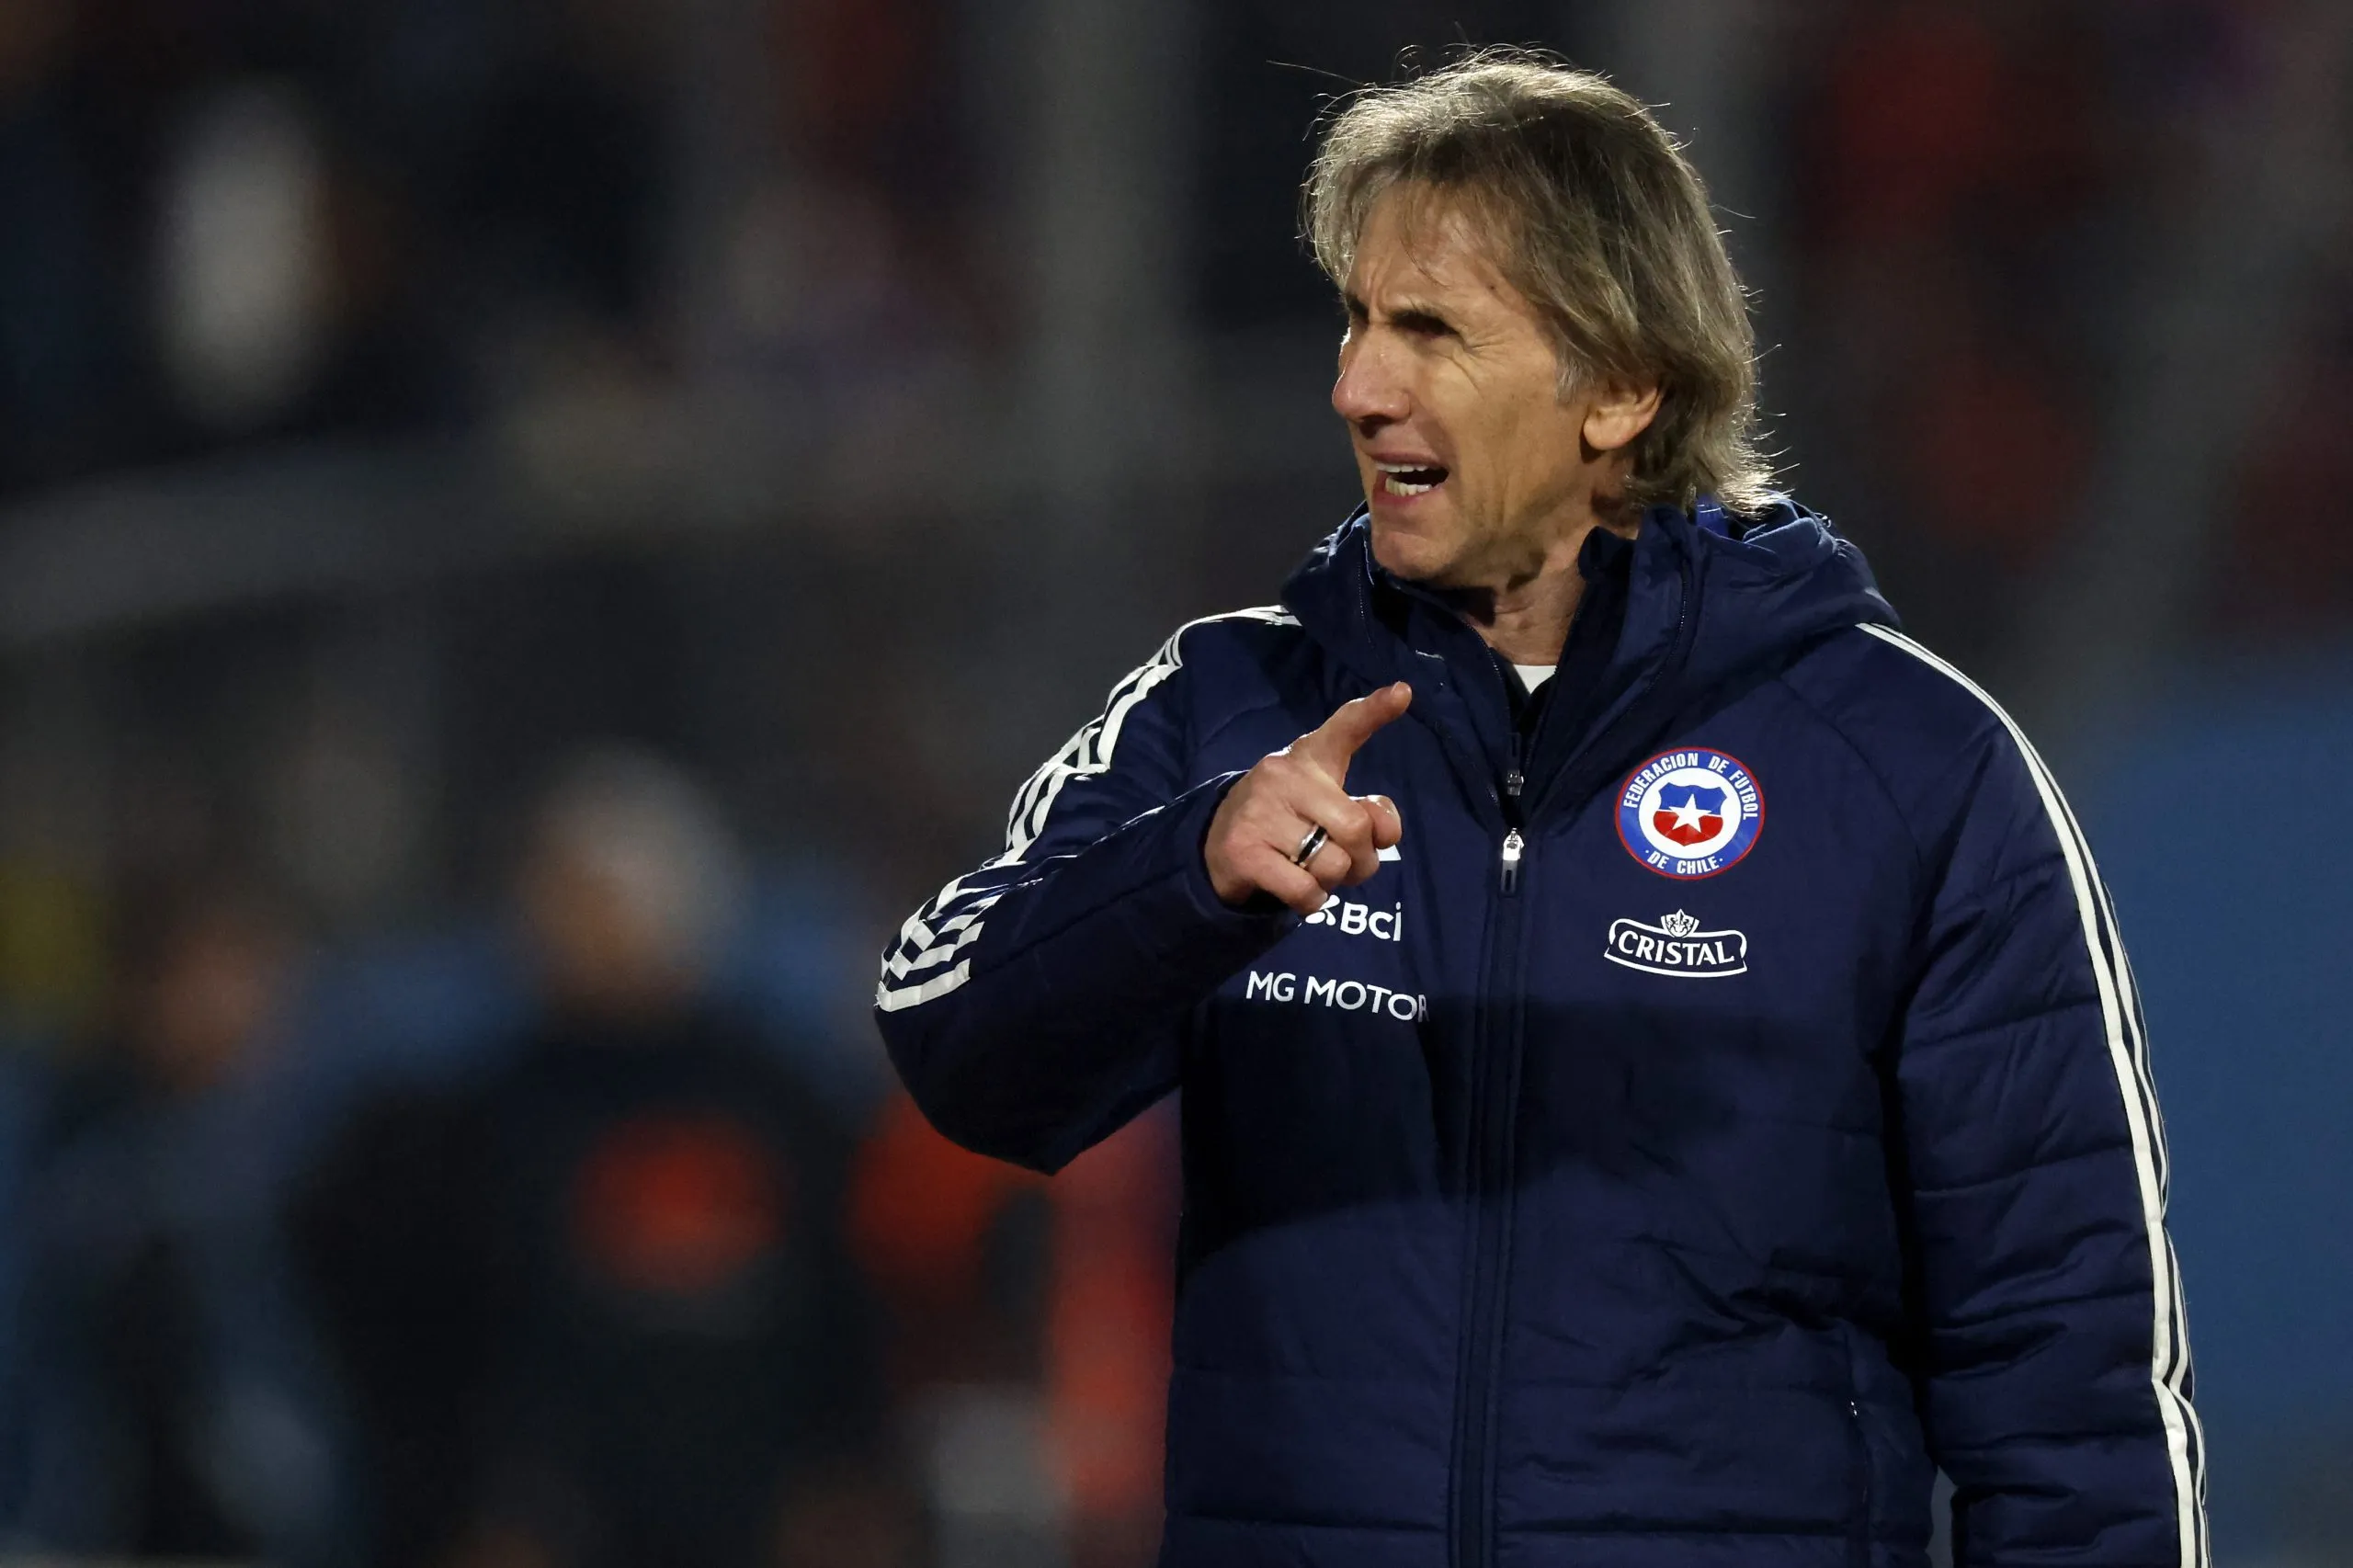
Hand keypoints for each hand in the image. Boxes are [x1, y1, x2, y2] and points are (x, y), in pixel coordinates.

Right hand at [1206, 682, 1410, 913]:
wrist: (1218, 843)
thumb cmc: (1289, 820)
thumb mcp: (1325, 805)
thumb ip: (1365, 813)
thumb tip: (1384, 832)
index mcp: (1308, 758)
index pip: (1344, 728)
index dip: (1375, 711)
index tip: (1403, 692)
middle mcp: (1282, 776)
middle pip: (1355, 828)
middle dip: (1363, 859)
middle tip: (1346, 863)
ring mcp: (1259, 814)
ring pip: (1333, 865)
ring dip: (1334, 882)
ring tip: (1315, 872)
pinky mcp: (1243, 852)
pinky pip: (1305, 891)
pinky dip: (1312, 901)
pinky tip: (1299, 889)